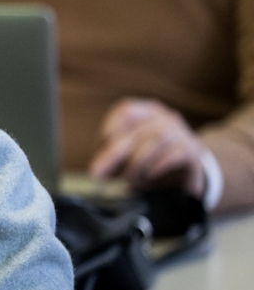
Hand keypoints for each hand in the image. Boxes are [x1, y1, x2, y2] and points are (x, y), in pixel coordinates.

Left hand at [89, 98, 206, 196]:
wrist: (188, 172)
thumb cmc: (150, 161)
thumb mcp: (126, 157)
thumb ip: (111, 159)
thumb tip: (97, 171)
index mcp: (145, 111)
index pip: (125, 112)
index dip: (109, 131)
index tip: (100, 153)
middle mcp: (165, 117)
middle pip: (139, 128)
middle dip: (116, 152)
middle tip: (101, 174)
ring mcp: (181, 132)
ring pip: (157, 139)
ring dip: (137, 163)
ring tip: (129, 178)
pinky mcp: (192, 151)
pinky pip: (175, 155)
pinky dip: (157, 167)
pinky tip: (149, 177)